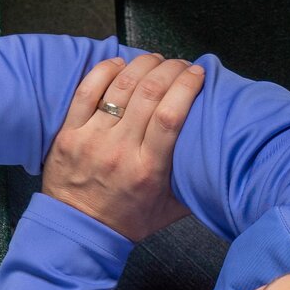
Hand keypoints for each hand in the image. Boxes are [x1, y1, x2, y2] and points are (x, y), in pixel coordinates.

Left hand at [42, 53, 203, 241]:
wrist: (78, 230)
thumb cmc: (128, 219)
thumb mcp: (171, 208)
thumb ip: (194, 181)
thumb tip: (220, 153)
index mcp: (149, 169)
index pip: (171, 115)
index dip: (186, 86)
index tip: (197, 73)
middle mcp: (120, 151)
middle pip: (148, 95)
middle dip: (168, 70)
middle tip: (178, 63)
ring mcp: (91, 139)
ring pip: (118, 89)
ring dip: (140, 66)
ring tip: (154, 59)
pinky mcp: (69, 134)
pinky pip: (85, 93)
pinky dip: (103, 72)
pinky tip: (118, 62)